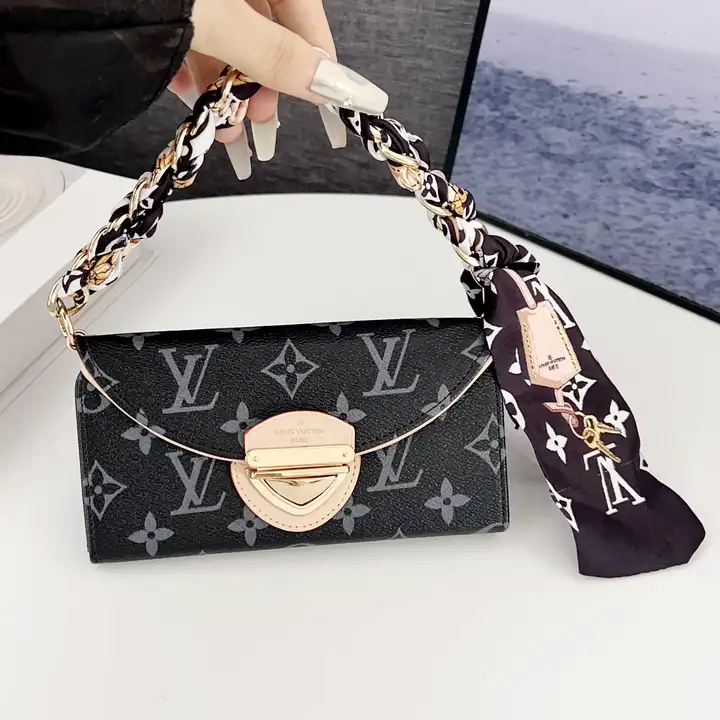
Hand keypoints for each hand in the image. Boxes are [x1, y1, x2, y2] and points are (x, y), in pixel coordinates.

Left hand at [168, 0, 387, 177]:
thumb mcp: (218, 18)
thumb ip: (274, 52)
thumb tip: (333, 85)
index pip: (307, 21)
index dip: (321, 69)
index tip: (335, 111)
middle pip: (268, 36)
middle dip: (265, 88)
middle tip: (261, 122)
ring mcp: (203, 0)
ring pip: (230, 46)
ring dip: (230, 92)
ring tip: (225, 128)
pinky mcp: (169, 15)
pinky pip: (195, 44)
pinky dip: (197, 77)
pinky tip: (195, 100)